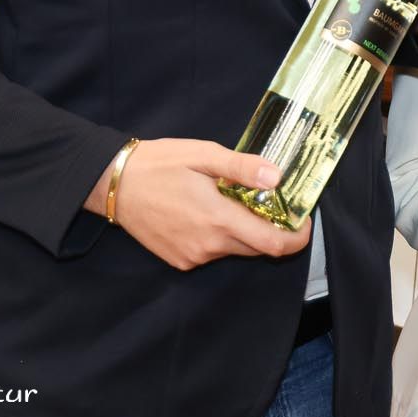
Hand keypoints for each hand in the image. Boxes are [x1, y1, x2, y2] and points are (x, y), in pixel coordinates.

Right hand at [85, 139, 312, 270]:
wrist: (113, 185)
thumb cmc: (160, 164)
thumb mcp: (204, 155)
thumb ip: (242, 168)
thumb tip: (277, 178)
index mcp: (218, 219)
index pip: (273, 244)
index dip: (297, 238)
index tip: (304, 221)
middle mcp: (208, 246)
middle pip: (258, 248)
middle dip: (271, 230)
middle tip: (268, 202)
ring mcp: (192, 257)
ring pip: (235, 250)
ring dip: (243, 231)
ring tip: (232, 201)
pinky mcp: (179, 261)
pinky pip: (212, 253)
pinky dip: (220, 237)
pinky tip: (207, 213)